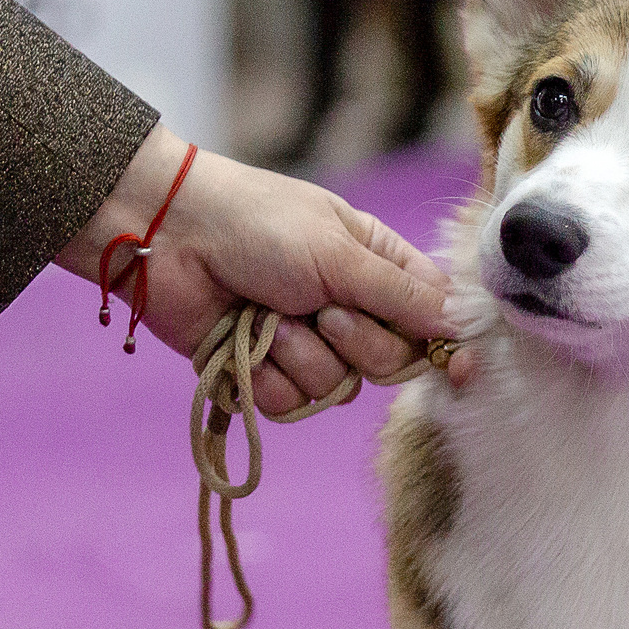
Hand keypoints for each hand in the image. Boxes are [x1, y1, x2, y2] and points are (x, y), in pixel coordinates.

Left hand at [58, 129, 459, 413]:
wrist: (170, 238)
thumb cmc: (256, 224)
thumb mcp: (339, 251)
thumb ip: (399, 294)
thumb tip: (455, 324)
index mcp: (375, 265)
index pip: (430, 317)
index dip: (445, 345)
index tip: (458, 370)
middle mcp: (348, 308)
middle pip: (391, 364)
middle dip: (358, 344)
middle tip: (323, 309)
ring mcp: (305, 343)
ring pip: (339, 390)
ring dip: (303, 356)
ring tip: (269, 316)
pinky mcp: (264, 374)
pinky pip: (291, 405)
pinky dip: (268, 376)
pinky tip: (246, 342)